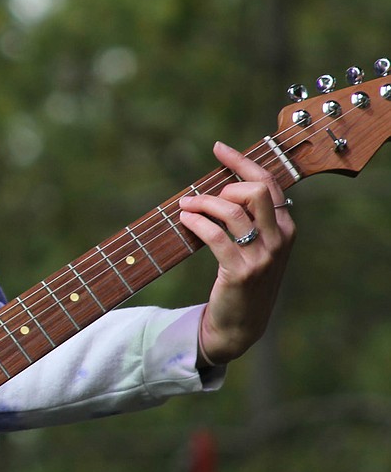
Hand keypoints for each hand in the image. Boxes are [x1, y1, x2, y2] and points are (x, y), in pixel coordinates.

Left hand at [177, 142, 296, 365]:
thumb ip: (249, 217)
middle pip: (256, 191)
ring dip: (203, 202)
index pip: (268, 183)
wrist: (241, 323)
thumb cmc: (243, 277)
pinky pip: (216, 235)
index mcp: (286, 228)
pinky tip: (184, 219)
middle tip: (205, 197)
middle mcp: (279, 240)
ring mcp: (262, 257)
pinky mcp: (240, 272)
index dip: (242, 162)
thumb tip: (222, 182)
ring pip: (232, 210)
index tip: (219, 148)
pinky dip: (197, 222)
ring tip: (185, 206)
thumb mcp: (256, 245)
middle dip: (226, 184)